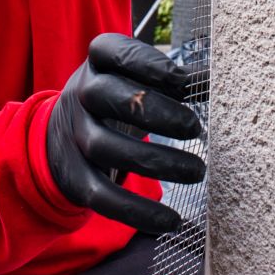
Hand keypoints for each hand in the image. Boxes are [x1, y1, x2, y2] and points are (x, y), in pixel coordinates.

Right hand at [46, 33, 204, 233]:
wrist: (61, 135)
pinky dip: (136, 211)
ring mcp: (74, 134)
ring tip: (197, 171)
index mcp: (98, 62)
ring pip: (105, 146)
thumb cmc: (119, 98)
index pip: (114, 52)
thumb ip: (174, 80)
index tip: (184, 81)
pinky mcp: (74, 176)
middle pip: (108, 96)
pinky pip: (101, 195)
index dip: (148, 64)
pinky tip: (171, 221)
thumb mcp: (138, 79)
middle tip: (194, 128)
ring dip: (154, 161)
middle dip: (154, 111)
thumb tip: (214, 79)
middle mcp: (81, 93)